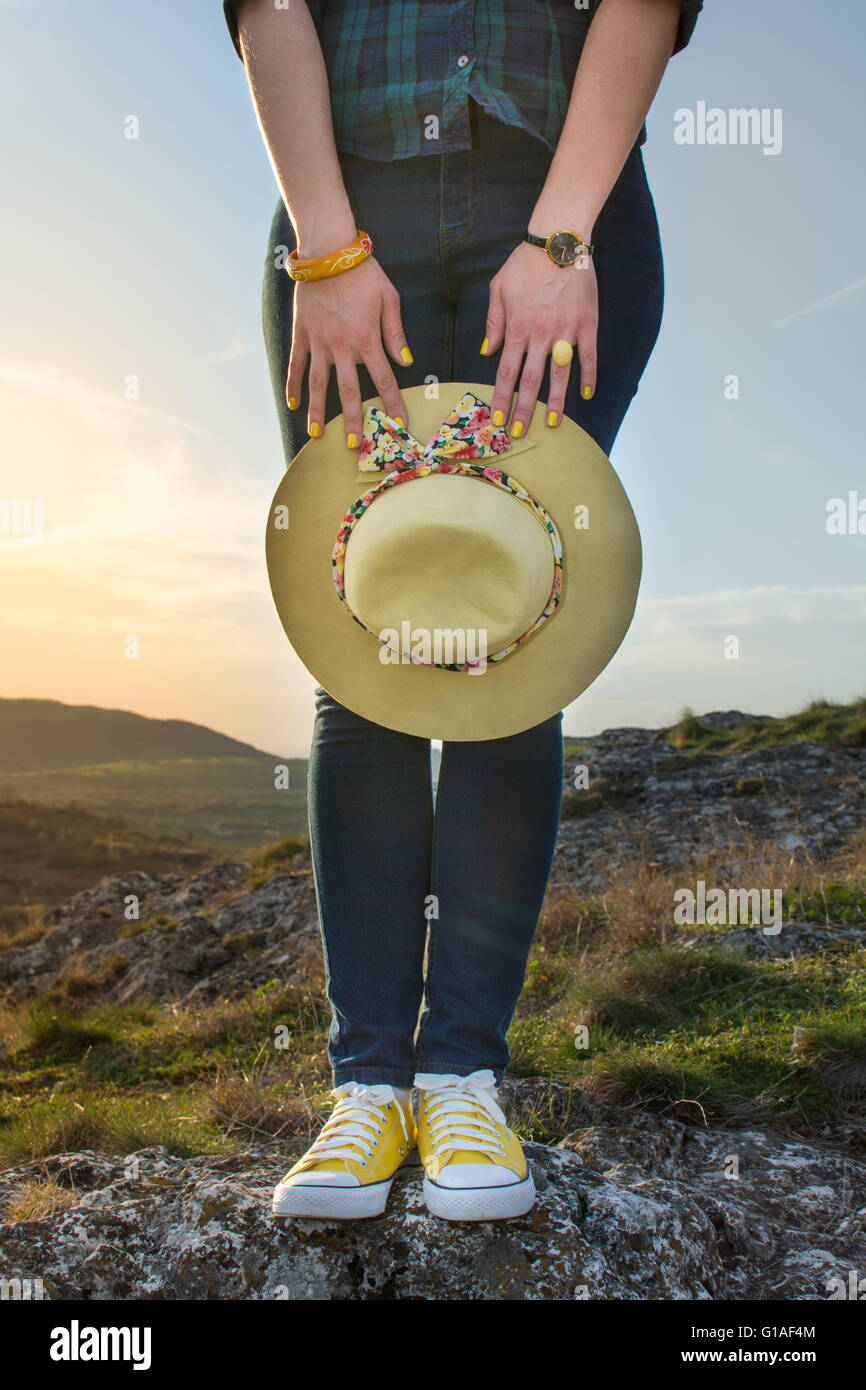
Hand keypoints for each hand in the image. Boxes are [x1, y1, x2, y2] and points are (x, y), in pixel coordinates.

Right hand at [286, 257, 412, 446]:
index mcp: (367, 339)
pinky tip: (292, 404)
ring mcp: (319, 342)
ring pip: (319, 385)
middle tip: (356, 445)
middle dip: (355, 420)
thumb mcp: (389, 298)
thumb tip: (407, 361)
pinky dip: (293, 385)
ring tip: (318, 435)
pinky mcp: (302, 334)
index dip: (393, 405)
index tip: (399, 426)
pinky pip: (296, 364)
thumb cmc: (363, 272)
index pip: (384, 380)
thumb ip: (396, 333)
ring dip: (319, 412)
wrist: (328, 251)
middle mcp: (342, 347)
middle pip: (350, 392)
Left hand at [482, 242, 597, 434]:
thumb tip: (487, 352)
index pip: (506, 373)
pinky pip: (589, 357)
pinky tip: (585, 395)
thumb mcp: (498, 289)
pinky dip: (588, 377)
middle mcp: (540, 335)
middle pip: (530, 381)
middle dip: (523, 410)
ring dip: (555, 403)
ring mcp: (565, 332)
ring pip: (559, 375)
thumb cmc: (525, 263)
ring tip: (552, 424)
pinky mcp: (587, 324)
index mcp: (517, 329)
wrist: (558, 240)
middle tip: (519, 433)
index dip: (502, 399)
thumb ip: (493, 323)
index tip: (498, 419)